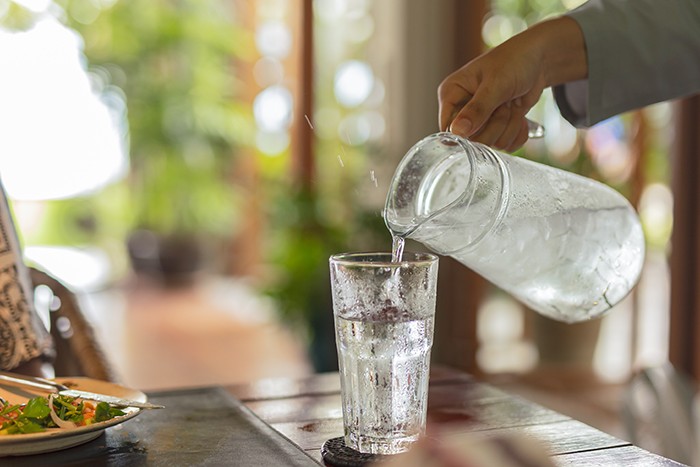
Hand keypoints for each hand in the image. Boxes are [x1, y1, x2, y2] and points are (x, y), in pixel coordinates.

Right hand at [438, 17, 586, 150]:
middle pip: (472, 139)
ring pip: (491, 143)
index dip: (467, 130)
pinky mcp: (496, 129)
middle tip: (504, 104)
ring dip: (508, 125)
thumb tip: (457, 131)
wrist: (538, 61)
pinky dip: (517, 132)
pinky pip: (505, 145)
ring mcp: (479, 122)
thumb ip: (477, 109)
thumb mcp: (495, 83)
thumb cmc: (513, 61)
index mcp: (451, 94)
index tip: (486, 118)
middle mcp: (462, 110)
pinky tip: (519, 114)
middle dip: (495, 124)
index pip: (448, 127)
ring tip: (511, 103)